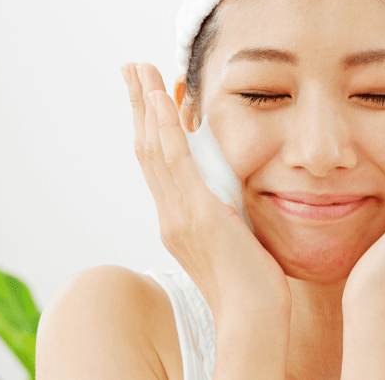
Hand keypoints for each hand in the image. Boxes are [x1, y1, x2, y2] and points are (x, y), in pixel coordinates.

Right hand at [120, 62, 291, 319]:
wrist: (252, 315)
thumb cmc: (251, 285)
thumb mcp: (233, 240)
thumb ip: (225, 214)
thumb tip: (230, 196)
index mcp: (176, 221)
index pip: (158, 164)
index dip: (152, 126)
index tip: (152, 94)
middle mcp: (169, 214)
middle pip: (145, 149)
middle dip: (138, 106)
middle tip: (131, 68)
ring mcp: (179, 214)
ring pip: (153, 148)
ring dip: (145, 104)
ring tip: (138, 69)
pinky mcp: (198, 213)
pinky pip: (175, 161)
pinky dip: (164, 127)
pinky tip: (159, 98)